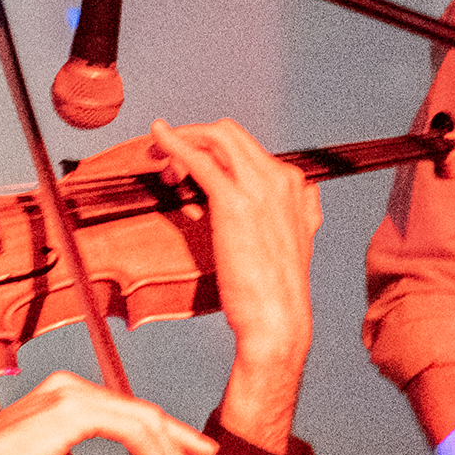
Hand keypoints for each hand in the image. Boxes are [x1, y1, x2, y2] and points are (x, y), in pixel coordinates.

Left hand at [141, 117, 319, 450]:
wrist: (277, 320)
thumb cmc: (277, 292)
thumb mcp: (296, 243)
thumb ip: (295, 215)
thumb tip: (290, 203)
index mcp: (295, 187)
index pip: (249, 150)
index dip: (216, 154)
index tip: (192, 175)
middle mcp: (280, 179)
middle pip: (231, 134)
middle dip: (195, 137)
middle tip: (167, 161)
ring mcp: (259, 188)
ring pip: (216, 138)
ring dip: (182, 141)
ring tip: (160, 162)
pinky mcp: (233, 202)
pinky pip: (200, 158)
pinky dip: (175, 142)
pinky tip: (157, 138)